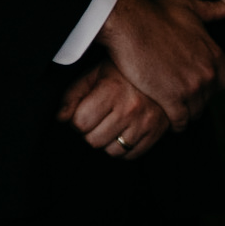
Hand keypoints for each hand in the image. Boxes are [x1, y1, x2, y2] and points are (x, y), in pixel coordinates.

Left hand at [56, 62, 172, 158]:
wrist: (163, 69)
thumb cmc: (124, 72)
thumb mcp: (94, 74)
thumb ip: (72, 95)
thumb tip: (61, 119)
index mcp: (112, 90)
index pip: (80, 123)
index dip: (77, 120)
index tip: (84, 113)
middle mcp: (130, 108)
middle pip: (94, 140)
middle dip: (90, 132)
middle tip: (98, 120)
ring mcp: (146, 122)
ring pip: (112, 151)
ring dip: (107, 142)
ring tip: (111, 126)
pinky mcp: (157, 132)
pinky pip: (132, 155)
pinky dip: (124, 149)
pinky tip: (124, 133)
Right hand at [99, 0, 224, 128]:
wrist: (131, 25)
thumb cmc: (158, 14)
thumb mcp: (191, 8)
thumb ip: (213, 10)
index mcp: (215, 55)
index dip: (214, 83)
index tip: (201, 83)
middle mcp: (208, 74)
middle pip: (210, 97)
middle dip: (199, 97)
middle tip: (185, 97)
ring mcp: (191, 88)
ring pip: (196, 111)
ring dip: (188, 112)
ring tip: (178, 111)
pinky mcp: (171, 99)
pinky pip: (180, 120)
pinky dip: (177, 123)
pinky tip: (172, 123)